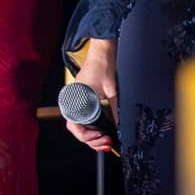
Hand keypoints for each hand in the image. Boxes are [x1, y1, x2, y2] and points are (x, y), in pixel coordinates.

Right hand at [65, 38, 117, 152]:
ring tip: (106, 141)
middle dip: (92, 140)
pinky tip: (102, 133)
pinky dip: (93, 128)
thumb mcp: (111, 89)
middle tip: (107, 144)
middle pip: (78, 130)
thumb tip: (121, 126)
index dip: (87, 137)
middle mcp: (74, 102)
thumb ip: (116, 108)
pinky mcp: (84, 100)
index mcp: (75, 99)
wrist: (102, 50)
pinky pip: (85, 119)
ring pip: (81, 126)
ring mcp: (78, 102)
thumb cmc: (103, 64)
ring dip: (92, 136)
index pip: (74, 126)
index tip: (101, 139)